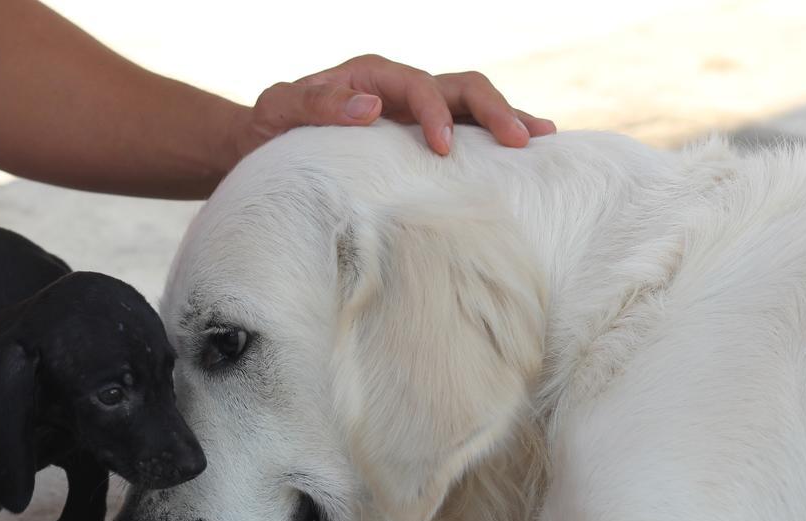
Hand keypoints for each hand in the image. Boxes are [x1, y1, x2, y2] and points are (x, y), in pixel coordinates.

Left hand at [233, 53, 555, 160]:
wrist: (264, 142)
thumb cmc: (269, 127)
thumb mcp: (278, 111)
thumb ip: (315, 106)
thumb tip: (370, 109)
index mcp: (371, 77)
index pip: (418, 86)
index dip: (434, 114)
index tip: (441, 150)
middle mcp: (400, 89)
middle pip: (461, 87)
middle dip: (494, 111)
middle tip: (521, 141)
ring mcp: (414, 112)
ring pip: (472, 105)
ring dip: (507, 119)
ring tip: (542, 139)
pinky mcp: (418, 137)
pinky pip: (464, 133)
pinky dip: (492, 142)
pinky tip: (522, 158)